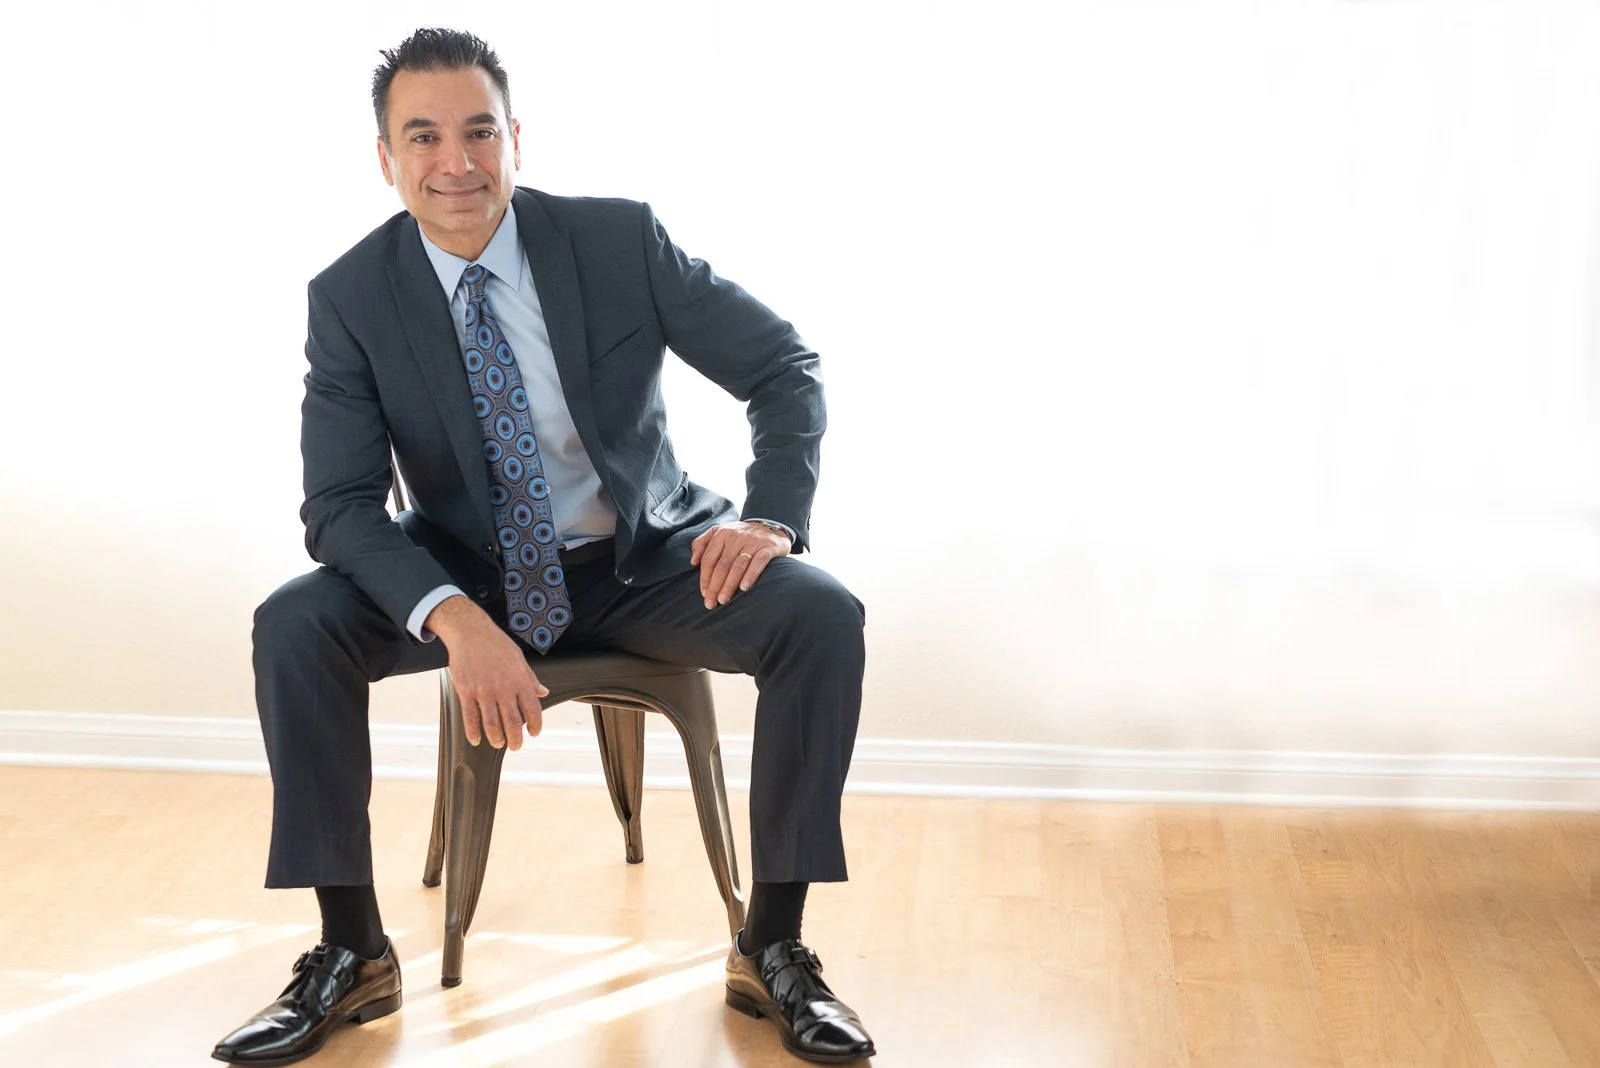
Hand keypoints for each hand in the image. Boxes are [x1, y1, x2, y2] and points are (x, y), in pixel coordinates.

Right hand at [424, 595, 548, 748]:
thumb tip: (543, 691)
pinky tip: (476, 739)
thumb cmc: (495, 642)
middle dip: (516, 739)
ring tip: (498, 743)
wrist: (470, 631)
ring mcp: (484, 691)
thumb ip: (531, 678)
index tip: (534, 732)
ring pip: (492, 724)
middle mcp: (503, 688)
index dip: (536, 725)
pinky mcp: (466, 691)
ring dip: (496, 738)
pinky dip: (473, 732)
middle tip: (516, 745)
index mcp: (519, 679)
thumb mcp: (519, 658)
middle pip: (513, 722)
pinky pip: (470, 717)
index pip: (533, 709)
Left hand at [690, 521, 791, 609]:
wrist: (771, 525)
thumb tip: (693, 561)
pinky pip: (758, 563)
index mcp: (722, 533)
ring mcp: (753, 541)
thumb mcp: (720, 532)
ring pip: (738, 566)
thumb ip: (703, 543)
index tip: (704, 594)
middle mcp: (736, 536)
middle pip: (722, 565)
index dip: (705, 578)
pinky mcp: (769, 547)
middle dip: (715, 586)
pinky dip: (750, 575)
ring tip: (723, 600)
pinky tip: (744, 588)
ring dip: (729, 585)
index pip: (709, 559)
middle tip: (711, 603)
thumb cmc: (741, 535)